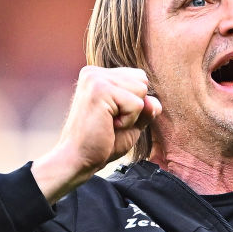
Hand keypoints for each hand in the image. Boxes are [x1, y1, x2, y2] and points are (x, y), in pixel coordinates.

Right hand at [31, 66, 161, 202]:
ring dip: (131, 115)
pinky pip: (137, 104)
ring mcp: (95, 78)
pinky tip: (108, 125)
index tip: (111, 117)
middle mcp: (94, 72)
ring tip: (109, 123)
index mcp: (98, 75)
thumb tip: (154, 102)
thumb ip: (146, 109)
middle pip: (142, 81)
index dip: (135, 103)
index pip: (138, 77)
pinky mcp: (99, 89)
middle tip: (110, 121)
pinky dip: (128, 121)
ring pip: (141, 90)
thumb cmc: (102, 143)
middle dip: (135, 107)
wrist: (78, 159)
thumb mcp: (131, 123)